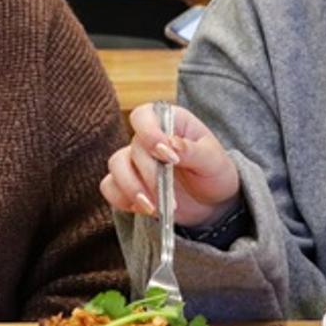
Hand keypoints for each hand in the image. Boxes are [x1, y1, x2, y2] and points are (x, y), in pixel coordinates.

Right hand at [100, 103, 241, 227]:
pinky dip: (122, 200)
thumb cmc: (215, 173)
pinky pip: (110, 187)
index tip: (167, 156)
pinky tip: (144, 209)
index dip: (149, 133)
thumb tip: (170, 144)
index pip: (143, 115)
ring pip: (116, 166)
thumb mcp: (213, 160)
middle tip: (170, 198)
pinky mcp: (129, 183)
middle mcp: (148, 138)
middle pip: (133, 149)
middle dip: (150, 176)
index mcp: (169, 121)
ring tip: (154, 208)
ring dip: (132, 189)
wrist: (214, 203)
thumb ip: (192, 150)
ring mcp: (136, 161)